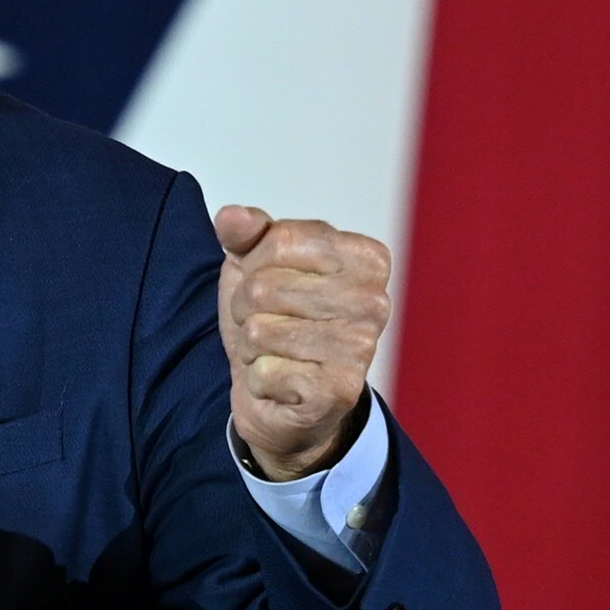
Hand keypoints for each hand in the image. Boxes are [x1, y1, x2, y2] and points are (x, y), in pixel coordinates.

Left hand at [213, 204, 388, 481]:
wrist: (280, 393)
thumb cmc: (275, 319)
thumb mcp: (254, 264)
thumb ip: (245, 234)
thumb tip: (234, 216)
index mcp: (365, 257)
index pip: (279, 239)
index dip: (253, 264)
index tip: (268, 281)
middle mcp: (375, 300)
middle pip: (264, 287)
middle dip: (246, 308)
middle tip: (266, 322)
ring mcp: (362, 347)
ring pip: (260, 330)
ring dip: (251, 345)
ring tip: (274, 350)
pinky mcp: (340, 390)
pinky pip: (264, 371)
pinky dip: (258, 378)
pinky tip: (282, 380)